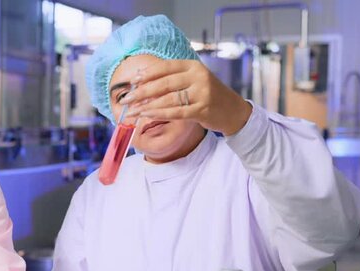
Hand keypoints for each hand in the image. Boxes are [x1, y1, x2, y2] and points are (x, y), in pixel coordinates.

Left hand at [121, 58, 252, 135]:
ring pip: (168, 99)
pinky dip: (159, 114)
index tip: (132, 81)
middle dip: (142, 92)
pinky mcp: (202, 109)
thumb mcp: (192, 80)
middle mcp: (198, 77)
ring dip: (147, 106)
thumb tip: (141, 82)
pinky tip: (147, 116)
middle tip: (127, 99)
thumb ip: (172, 79)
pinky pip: (176, 112)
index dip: (147, 74)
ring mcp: (202, 93)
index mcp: (193, 66)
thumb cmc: (207, 94)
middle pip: (163, 84)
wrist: (233, 110)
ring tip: (132, 111)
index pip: (165, 67)